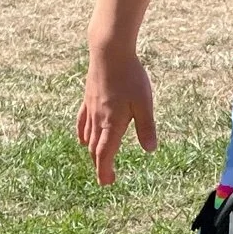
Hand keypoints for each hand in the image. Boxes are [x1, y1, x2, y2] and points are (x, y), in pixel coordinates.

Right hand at [78, 43, 157, 184]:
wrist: (108, 51)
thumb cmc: (130, 76)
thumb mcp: (144, 103)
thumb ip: (146, 127)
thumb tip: (150, 150)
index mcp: (112, 123)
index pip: (105, 153)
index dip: (105, 170)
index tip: (107, 182)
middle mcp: (98, 119)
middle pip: (95, 147)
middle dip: (100, 165)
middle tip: (106, 179)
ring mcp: (91, 108)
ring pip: (88, 136)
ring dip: (92, 151)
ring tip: (97, 160)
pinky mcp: (88, 97)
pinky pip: (82, 121)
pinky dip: (82, 133)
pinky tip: (82, 137)